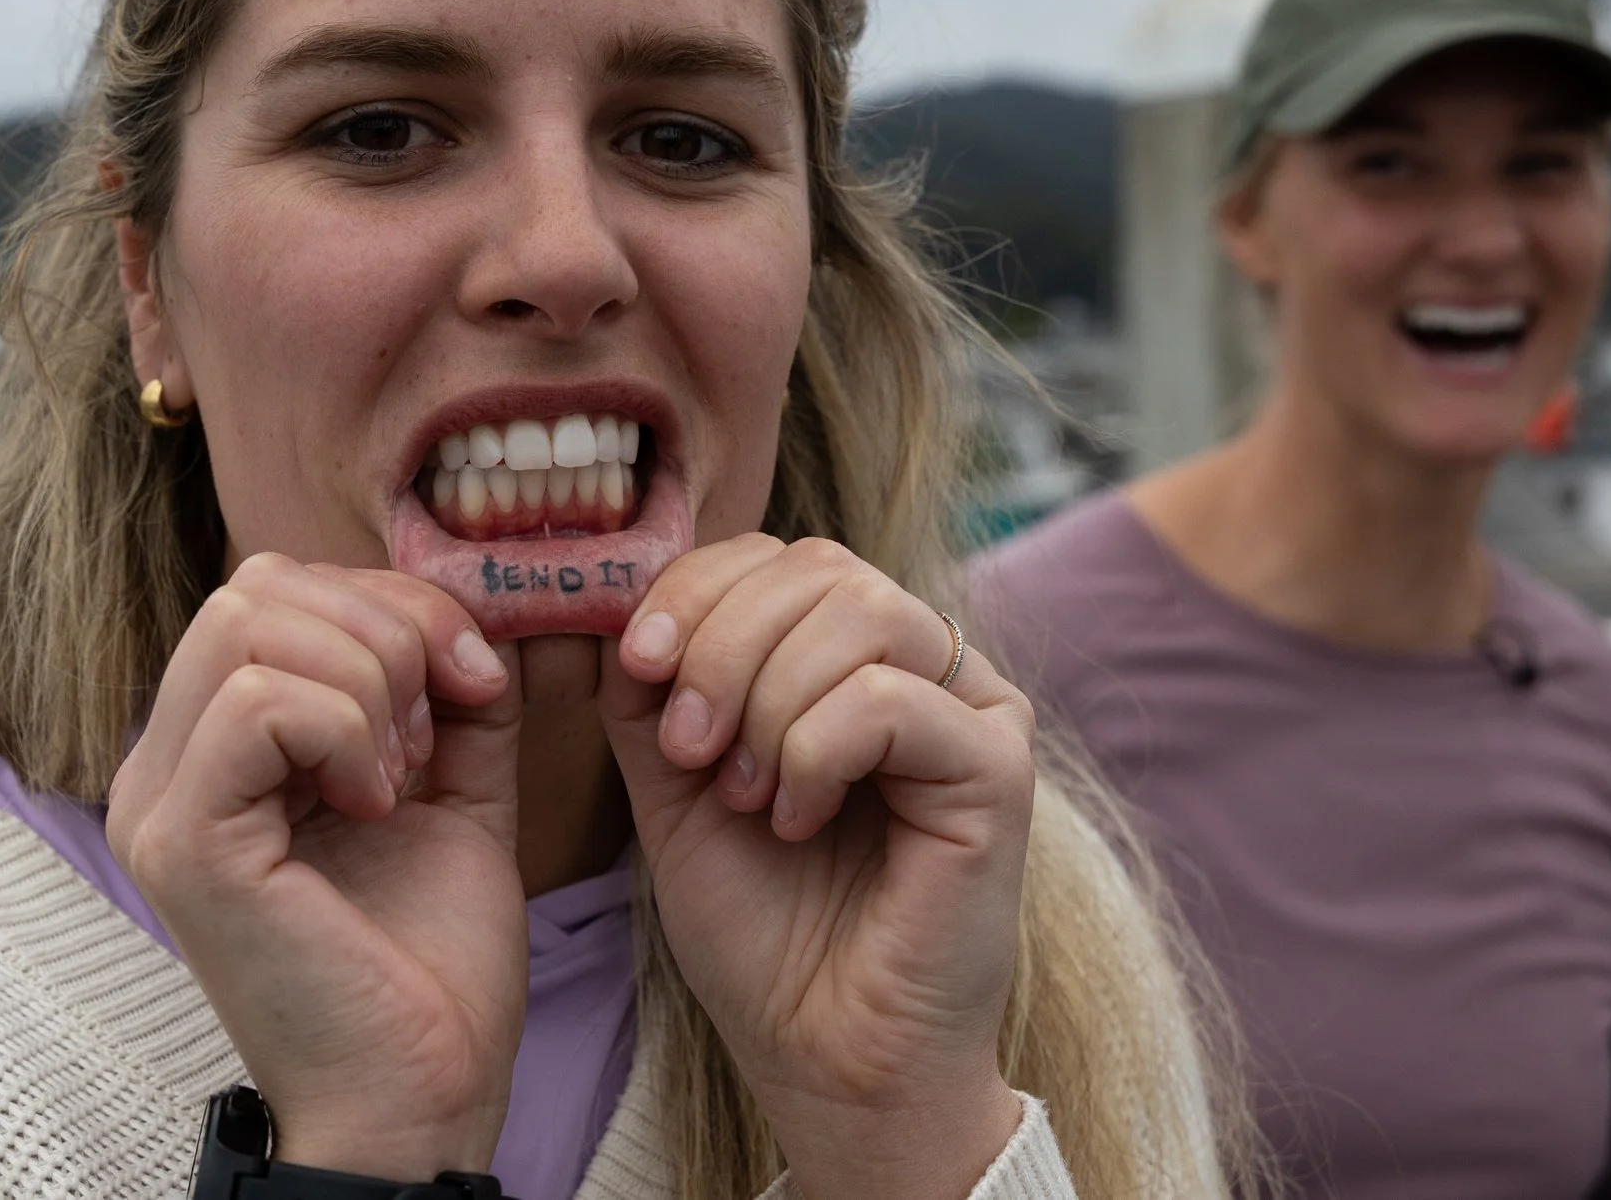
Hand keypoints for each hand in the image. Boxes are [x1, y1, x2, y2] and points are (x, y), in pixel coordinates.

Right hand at [104, 554, 522, 1180]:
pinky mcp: (183, 843)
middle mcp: (165, 767)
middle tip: (430, 735)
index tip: (468, 687)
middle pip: (252, 588)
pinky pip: (253, 702)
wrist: (420, 1095)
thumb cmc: (426, 963)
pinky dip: (344, 727)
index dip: (390, 606)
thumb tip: (471, 608)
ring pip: (247, 624)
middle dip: (381, 630)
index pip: (272, 589)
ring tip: (400, 779)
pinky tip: (377, 803)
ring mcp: (161, 804)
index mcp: (215, 749)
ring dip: (368, 682)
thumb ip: (452, 693)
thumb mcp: (452, 788)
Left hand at [600, 536, 1033, 1199]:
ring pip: (859, 611)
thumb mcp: (672, 781)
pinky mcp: (998, 767)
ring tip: (746, 796)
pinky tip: (799, 824)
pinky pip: (888, 698)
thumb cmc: (757, 926)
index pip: (775, 555)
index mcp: (851, 655)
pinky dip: (814, 754)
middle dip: (721, 644)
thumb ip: (648, 686)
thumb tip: (612, 594)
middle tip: (686, 749)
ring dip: (767, 701)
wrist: (819, 1056)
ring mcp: (973, 709)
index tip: (636, 665)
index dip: (694, 588)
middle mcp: (925, 665)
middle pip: (817, 565)